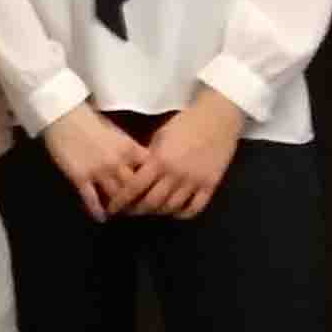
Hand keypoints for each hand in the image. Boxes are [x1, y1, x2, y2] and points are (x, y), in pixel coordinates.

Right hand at [39, 104, 150, 222]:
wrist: (64, 116)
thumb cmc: (91, 122)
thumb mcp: (117, 134)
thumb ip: (131, 151)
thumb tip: (142, 167)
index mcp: (130, 149)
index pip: (149, 173)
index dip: (152, 186)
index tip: (152, 194)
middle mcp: (118, 162)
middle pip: (134, 189)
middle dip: (137, 201)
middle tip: (137, 211)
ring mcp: (99, 171)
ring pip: (116, 197)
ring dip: (119, 208)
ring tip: (119, 213)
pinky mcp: (80, 177)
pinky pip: (92, 200)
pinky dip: (97, 211)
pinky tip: (100, 218)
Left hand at [122, 88, 243, 218]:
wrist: (218, 117)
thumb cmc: (186, 122)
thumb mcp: (160, 136)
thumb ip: (149, 157)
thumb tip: (136, 174)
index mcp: (159, 159)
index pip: (134, 187)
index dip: (121, 200)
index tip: (113, 207)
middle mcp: (176, 174)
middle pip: (151, 202)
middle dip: (137, 210)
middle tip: (130, 211)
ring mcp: (194, 181)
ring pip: (171, 208)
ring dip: (157, 212)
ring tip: (150, 211)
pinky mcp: (210, 185)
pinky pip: (194, 208)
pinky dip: (182, 213)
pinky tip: (174, 211)